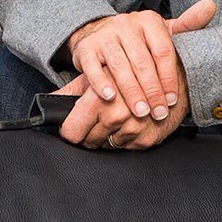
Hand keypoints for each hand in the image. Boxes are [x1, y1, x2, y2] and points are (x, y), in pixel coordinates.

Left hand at [53, 61, 191, 150]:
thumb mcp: (99, 76)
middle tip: (95, 123)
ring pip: (106, 146)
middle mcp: (116, 114)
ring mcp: (133, 129)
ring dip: (107, 136)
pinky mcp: (147, 139)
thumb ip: (71, 91)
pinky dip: (125, 138)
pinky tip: (130, 124)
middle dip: (88, 134)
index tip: (71, 129)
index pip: (71, 130)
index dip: (69, 131)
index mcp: (98, 98)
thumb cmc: (131, 74)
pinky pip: (125, 148)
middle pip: (88, 141)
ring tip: (116, 119)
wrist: (174, 77)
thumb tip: (47, 103)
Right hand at [65, 0, 216, 124]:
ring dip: (131, 93)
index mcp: (149, 21)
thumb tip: (211, 5)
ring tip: (140, 113)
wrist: (100, 34)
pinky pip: (93, 68)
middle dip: (152, 91)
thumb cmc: (138, 40)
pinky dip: (101, 83)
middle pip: (142, 62)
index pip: (163, 51)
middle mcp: (126, 24)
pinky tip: (110, 98)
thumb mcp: (163, 32)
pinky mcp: (86, 47)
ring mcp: (105, 35)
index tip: (171, 100)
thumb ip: (188, 24)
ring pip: (120, 67)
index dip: (168, 78)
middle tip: (158, 113)